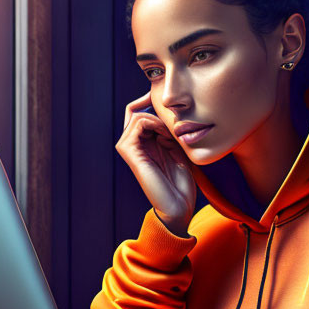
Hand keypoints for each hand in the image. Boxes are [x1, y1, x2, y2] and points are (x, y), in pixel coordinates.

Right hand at [116, 91, 195, 234]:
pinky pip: (137, 121)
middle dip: (157, 111)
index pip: (139, 110)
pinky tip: (166, 136)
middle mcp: (131, 143)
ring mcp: (127, 147)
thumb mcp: (177, 147)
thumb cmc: (181, 181)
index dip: (153, 103)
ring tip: (171, 135)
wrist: (178, 205)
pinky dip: (154, 123)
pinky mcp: (128, 150)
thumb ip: (168, 129)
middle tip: (175, 127)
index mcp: (141, 142)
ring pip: (137, 114)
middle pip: (136, 109)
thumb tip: (165, 107)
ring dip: (159, 119)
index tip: (174, 108)